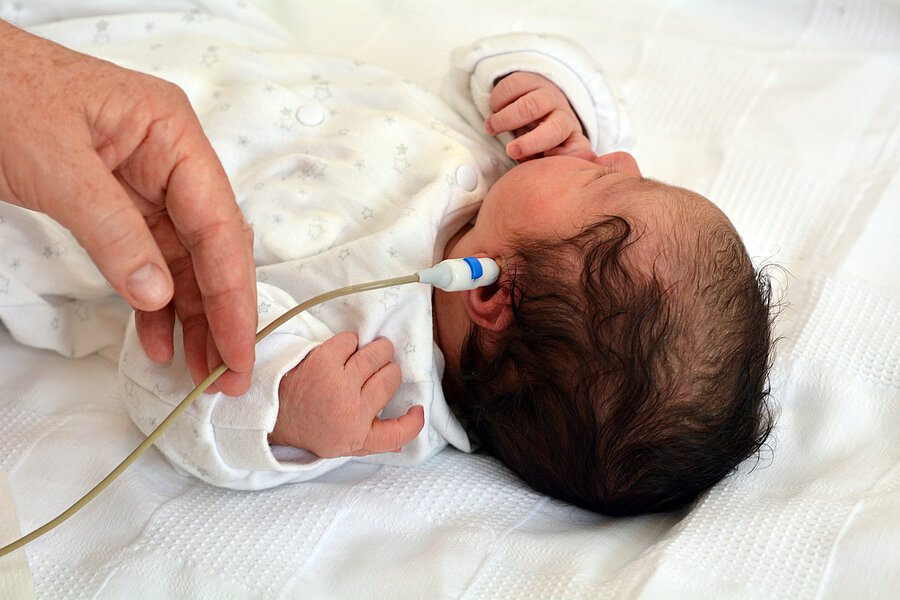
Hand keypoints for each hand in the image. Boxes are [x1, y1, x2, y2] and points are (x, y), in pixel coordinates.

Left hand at [0, 21, 256, 393]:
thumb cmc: (1, 92)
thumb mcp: (53, 163)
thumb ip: (111, 229)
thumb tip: (156, 294)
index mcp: (172, 134)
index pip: (217, 225)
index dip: (231, 293)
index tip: (237, 347)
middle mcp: (171, 159)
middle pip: (212, 247)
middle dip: (221, 312)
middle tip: (228, 373)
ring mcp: (148, 182)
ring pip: (185, 261)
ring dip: (192, 317)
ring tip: (198, 370)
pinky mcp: (121, 203)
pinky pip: (149, 258)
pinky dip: (153, 302)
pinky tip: (157, 340)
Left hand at [270, 333, 424, 457]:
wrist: (271, 411)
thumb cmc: (310, 425)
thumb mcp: (341, 444)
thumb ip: (374, 439)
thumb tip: (405, 432)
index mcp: (357, 437)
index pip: (398, 434)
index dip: (413, 421)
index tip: (417, 410)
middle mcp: (351, 412)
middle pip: (391, 379)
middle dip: (388, 370)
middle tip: (378, 370)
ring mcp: (338, 385)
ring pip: (377, 354)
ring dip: (376, 350)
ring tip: (369, 354)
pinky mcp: (324, 361)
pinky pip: (352, 341)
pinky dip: (350, 344)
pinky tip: (342, 353)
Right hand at [485, 72, 593, 161]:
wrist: (536, 106)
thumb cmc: (539, 138)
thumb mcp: (545, 156)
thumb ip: (547, 165)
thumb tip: (541, 171)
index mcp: (570, 137)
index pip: (575, 150)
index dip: (560, 160)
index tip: (533, 167)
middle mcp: (563, 114)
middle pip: (554, 129)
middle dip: (531, 143)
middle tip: (510, 152)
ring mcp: (548, 95)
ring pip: (531, 106)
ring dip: (505, 119)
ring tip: (490, 128)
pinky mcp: (530, 80)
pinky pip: (513, 86)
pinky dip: (498, 99)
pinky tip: (495, 108)